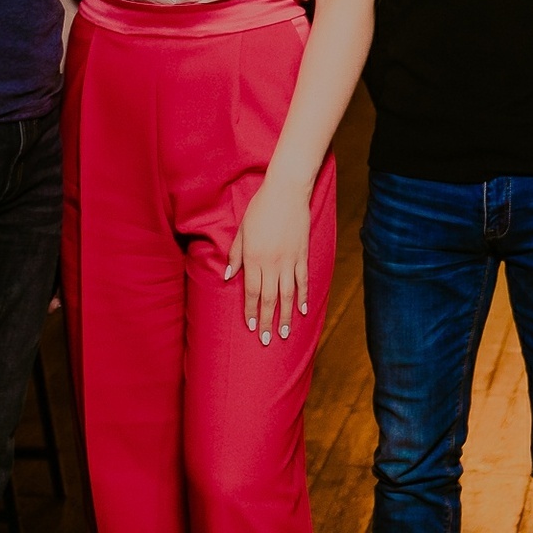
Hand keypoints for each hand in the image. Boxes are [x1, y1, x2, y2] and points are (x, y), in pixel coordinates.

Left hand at [226, 177, 310, 345]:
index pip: (250, 291)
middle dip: (267, 321)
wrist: (286, 191)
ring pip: (287, 294)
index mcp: (253, 257)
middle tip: (267, 340)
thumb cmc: (260, 208)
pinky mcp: (302, 254)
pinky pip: (303, 280)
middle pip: (268, 298)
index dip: (250, 311)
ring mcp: (289, 260)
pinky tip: (303, 310)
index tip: (251, 327)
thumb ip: (235, 255)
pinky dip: (303, 296)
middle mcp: (271, 263)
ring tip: (285, 333)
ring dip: (286, 316)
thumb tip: (228, 277)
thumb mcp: (242, 230)